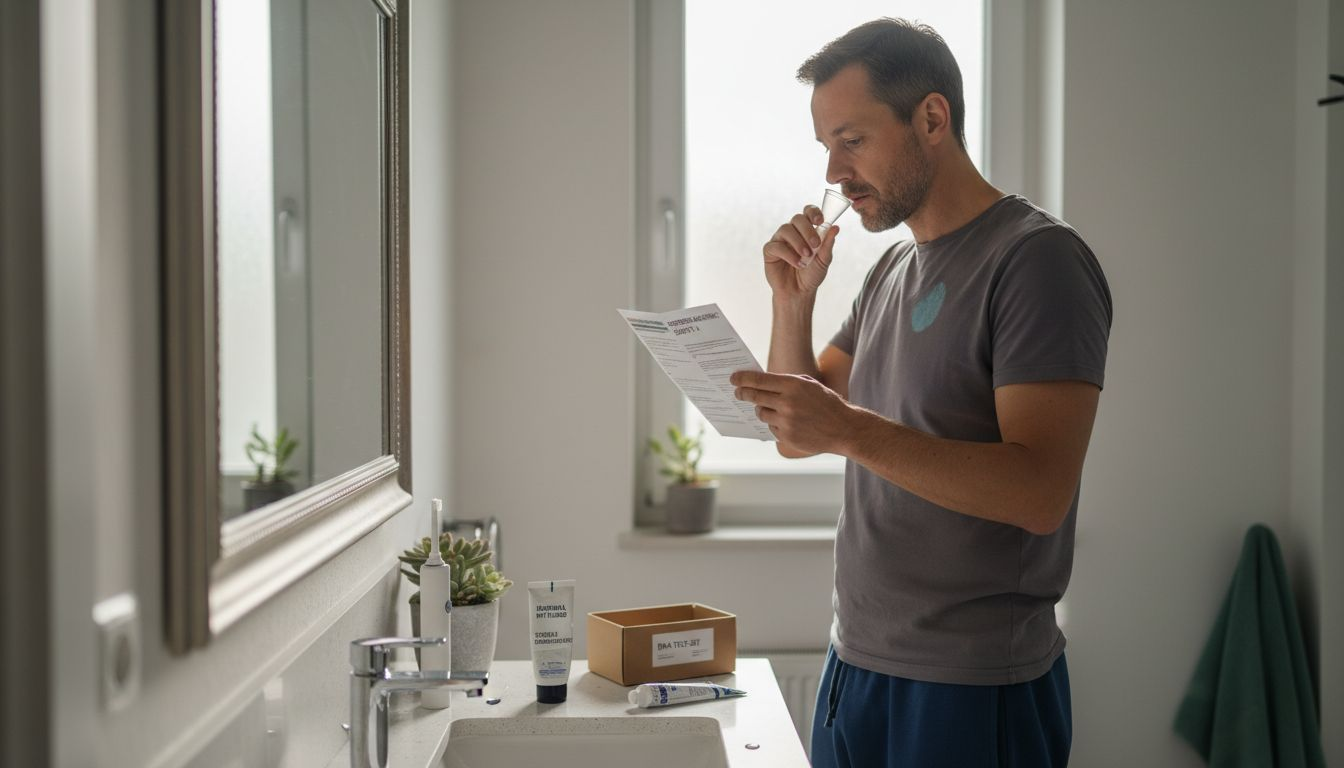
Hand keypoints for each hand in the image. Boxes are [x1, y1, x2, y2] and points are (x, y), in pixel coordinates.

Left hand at [730, 370, 856, 454]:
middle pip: (754, 397)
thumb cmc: (827, 403)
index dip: (743, 379)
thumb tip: (762, 383)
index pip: (759, 380)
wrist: (844, 429)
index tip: (733, 378)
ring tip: (771, 408)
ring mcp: (786, 421)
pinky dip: (775, 424)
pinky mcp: (786, 437)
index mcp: (793, 385)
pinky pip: (771, 428)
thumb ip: (786, 382)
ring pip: (761, 413)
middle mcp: (787, 403)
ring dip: (761, 409)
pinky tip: (787, 422)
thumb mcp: (809, 385)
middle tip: (738, 392)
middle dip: (743, 393)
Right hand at [762, 205, 839, 297]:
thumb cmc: (811, 274)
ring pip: (785, 229)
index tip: (820, 221)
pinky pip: (776, 246)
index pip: (808, 212)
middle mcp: (792, 231)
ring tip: (806, 256)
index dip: (813, 212)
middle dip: (807, 230)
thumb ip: (828, 244)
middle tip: (815, 244)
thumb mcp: (824, 260)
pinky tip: (797, 263)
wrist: (799, 292)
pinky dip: (788, 254)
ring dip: (798, 242)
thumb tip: (836, 227)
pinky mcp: (770, 250)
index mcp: (806, 230)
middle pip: (797, 218)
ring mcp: (780, 239)